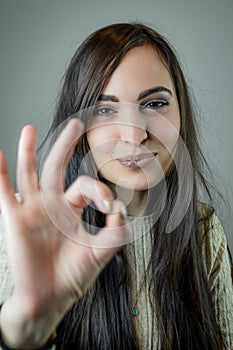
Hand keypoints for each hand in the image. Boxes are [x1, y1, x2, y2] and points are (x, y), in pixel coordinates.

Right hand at [0, 119, 128, 347]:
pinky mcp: (16, 220)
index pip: (86, 185)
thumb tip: (119, 207)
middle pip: (57, 167)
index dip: (100, 190)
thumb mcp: (101, 251)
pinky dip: (0, 174)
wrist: (50, 297)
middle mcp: (52, 204)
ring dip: (29, 151)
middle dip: (66, 145)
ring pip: (29, 173)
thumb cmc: (74, 275)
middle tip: (76, 124)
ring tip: (30, 128)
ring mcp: (32, 210)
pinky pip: (5, 192)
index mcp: (71, 209)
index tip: (109, 205)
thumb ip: (116, 230)